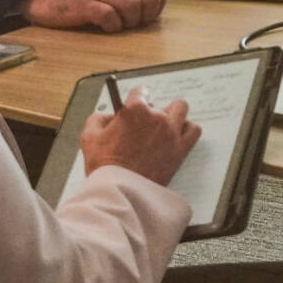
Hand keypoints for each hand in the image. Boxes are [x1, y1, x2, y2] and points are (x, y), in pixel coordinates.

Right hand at [21, 0, 166, 32]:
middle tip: (129, 24)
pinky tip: (102, 27)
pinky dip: (110, 26)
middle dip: (145, 18)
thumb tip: (152, 14)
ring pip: (133, 6)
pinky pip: (108, 15)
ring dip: (128, 22)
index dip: (155, 11)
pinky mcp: (85, 4)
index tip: (141, 19)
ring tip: (115, 25)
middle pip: (150, 0)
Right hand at [80, 91, 201, 185]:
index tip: (133, 107)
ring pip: (180, 110)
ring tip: (162, 128)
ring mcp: (171, 132)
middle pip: (158, 104)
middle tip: (142, 127)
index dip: (135, 100)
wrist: (121, 191)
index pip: (140, 92)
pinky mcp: (181, 148)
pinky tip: (176, 137)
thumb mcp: (89, 137)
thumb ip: (98, 119)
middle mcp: (156, 117)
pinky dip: (186, 130)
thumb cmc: (104, 166)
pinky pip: (193, 130)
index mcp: (135, 110)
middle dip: (150, 113)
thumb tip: (109, 116)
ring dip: (172, 115)